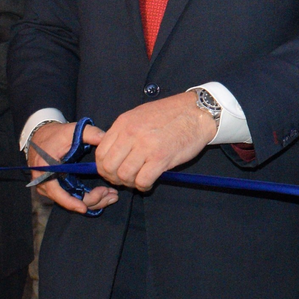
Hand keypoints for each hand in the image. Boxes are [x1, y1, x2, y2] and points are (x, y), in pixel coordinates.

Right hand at [26, 121, 117, 214]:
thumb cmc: (57, 134)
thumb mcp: (73, 130)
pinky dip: (87, 198)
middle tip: (111, 195)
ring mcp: (50, 188)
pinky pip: (71, 198)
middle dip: (91, 201)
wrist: (42, 136)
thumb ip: (91, 133)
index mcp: (45, 170)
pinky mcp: (57, 189)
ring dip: (92, 201)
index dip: (70, 202)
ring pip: (72, 202)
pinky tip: (103, 194)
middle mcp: (44, 183)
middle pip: (68, 200)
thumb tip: (106, 138)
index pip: (56, 192)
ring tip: (111, 195)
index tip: (84, 208)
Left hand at [93, 93, 217, 191]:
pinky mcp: (161, 158)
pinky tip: (149, 183)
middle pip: (108, 166)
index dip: (103, 166)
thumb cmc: (170, 114)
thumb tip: (100, 143)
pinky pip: (142, 181)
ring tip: (138, 180)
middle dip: (114, 178)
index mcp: (124, 123)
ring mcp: (146, 146)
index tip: (112, 171)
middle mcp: (131, 134)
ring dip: (129, 183)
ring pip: (124, 176)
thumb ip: (121, 131)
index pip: (101, 152)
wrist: (197, 112)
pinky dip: (143, 186)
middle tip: (124, 179)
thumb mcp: (139, 115)